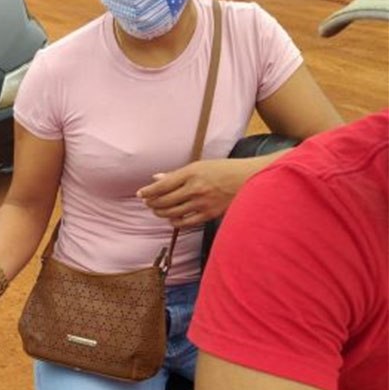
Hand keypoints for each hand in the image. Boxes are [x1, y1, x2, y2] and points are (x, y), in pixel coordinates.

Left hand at [136, 159, 258, 227]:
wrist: (249, 179)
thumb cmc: (223, 170)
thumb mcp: (199, 166)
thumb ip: (176, 174)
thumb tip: (156, 178)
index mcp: (192, 172)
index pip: (162, 185)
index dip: (148, 191)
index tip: (140, 194)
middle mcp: (195, 188)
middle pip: (164, 200)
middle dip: (152, 203)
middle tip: (148, 202)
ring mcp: (202, 203)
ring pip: (172, 213)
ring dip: (160, 212)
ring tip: (157, 210)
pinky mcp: (209, 214)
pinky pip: (185, 223)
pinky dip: (174, 222)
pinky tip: (172, 218)